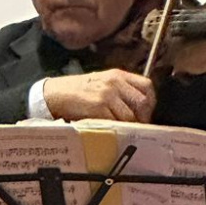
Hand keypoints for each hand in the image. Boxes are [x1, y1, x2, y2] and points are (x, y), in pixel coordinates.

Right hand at [42, 69, 157, 123]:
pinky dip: (116, 128)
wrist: (55, 94)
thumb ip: (120, 90)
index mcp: (118, 75)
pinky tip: (112, 130)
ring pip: (131, 115)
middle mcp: (115, 82)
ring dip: (129, 126)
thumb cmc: (77, 91)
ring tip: (123, 130)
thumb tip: (138, 108)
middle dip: (143, 117)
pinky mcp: (98, 107)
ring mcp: (107, 94)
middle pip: (143, 102)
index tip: (145, 113)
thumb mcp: (101, 82)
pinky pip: (116, 122)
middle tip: (137, 126)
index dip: (150, 102)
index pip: (147, 86)